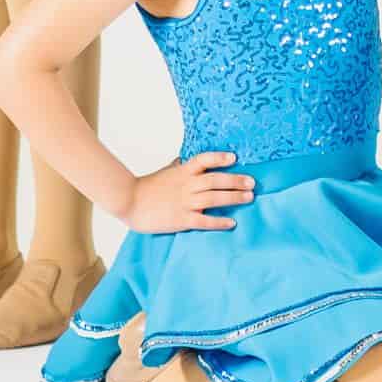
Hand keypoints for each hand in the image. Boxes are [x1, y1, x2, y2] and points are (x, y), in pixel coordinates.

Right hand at [121, 151, 255, 233]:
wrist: (128, 202)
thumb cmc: (147, 187)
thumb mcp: (166, 172)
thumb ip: (179, 166)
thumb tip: (185, 159)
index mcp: (182, 172)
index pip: (203, 160)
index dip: (219, 158)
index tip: (234, 158)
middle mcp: (186, 185)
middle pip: (215, 180)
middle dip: (235, 181)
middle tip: (252, 183)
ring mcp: (184, 202)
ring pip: (213, 198)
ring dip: (233, 197)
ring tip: (249, 197)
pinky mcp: (181, 219)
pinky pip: (203, 220)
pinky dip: (218, 221)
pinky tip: (231, 223)